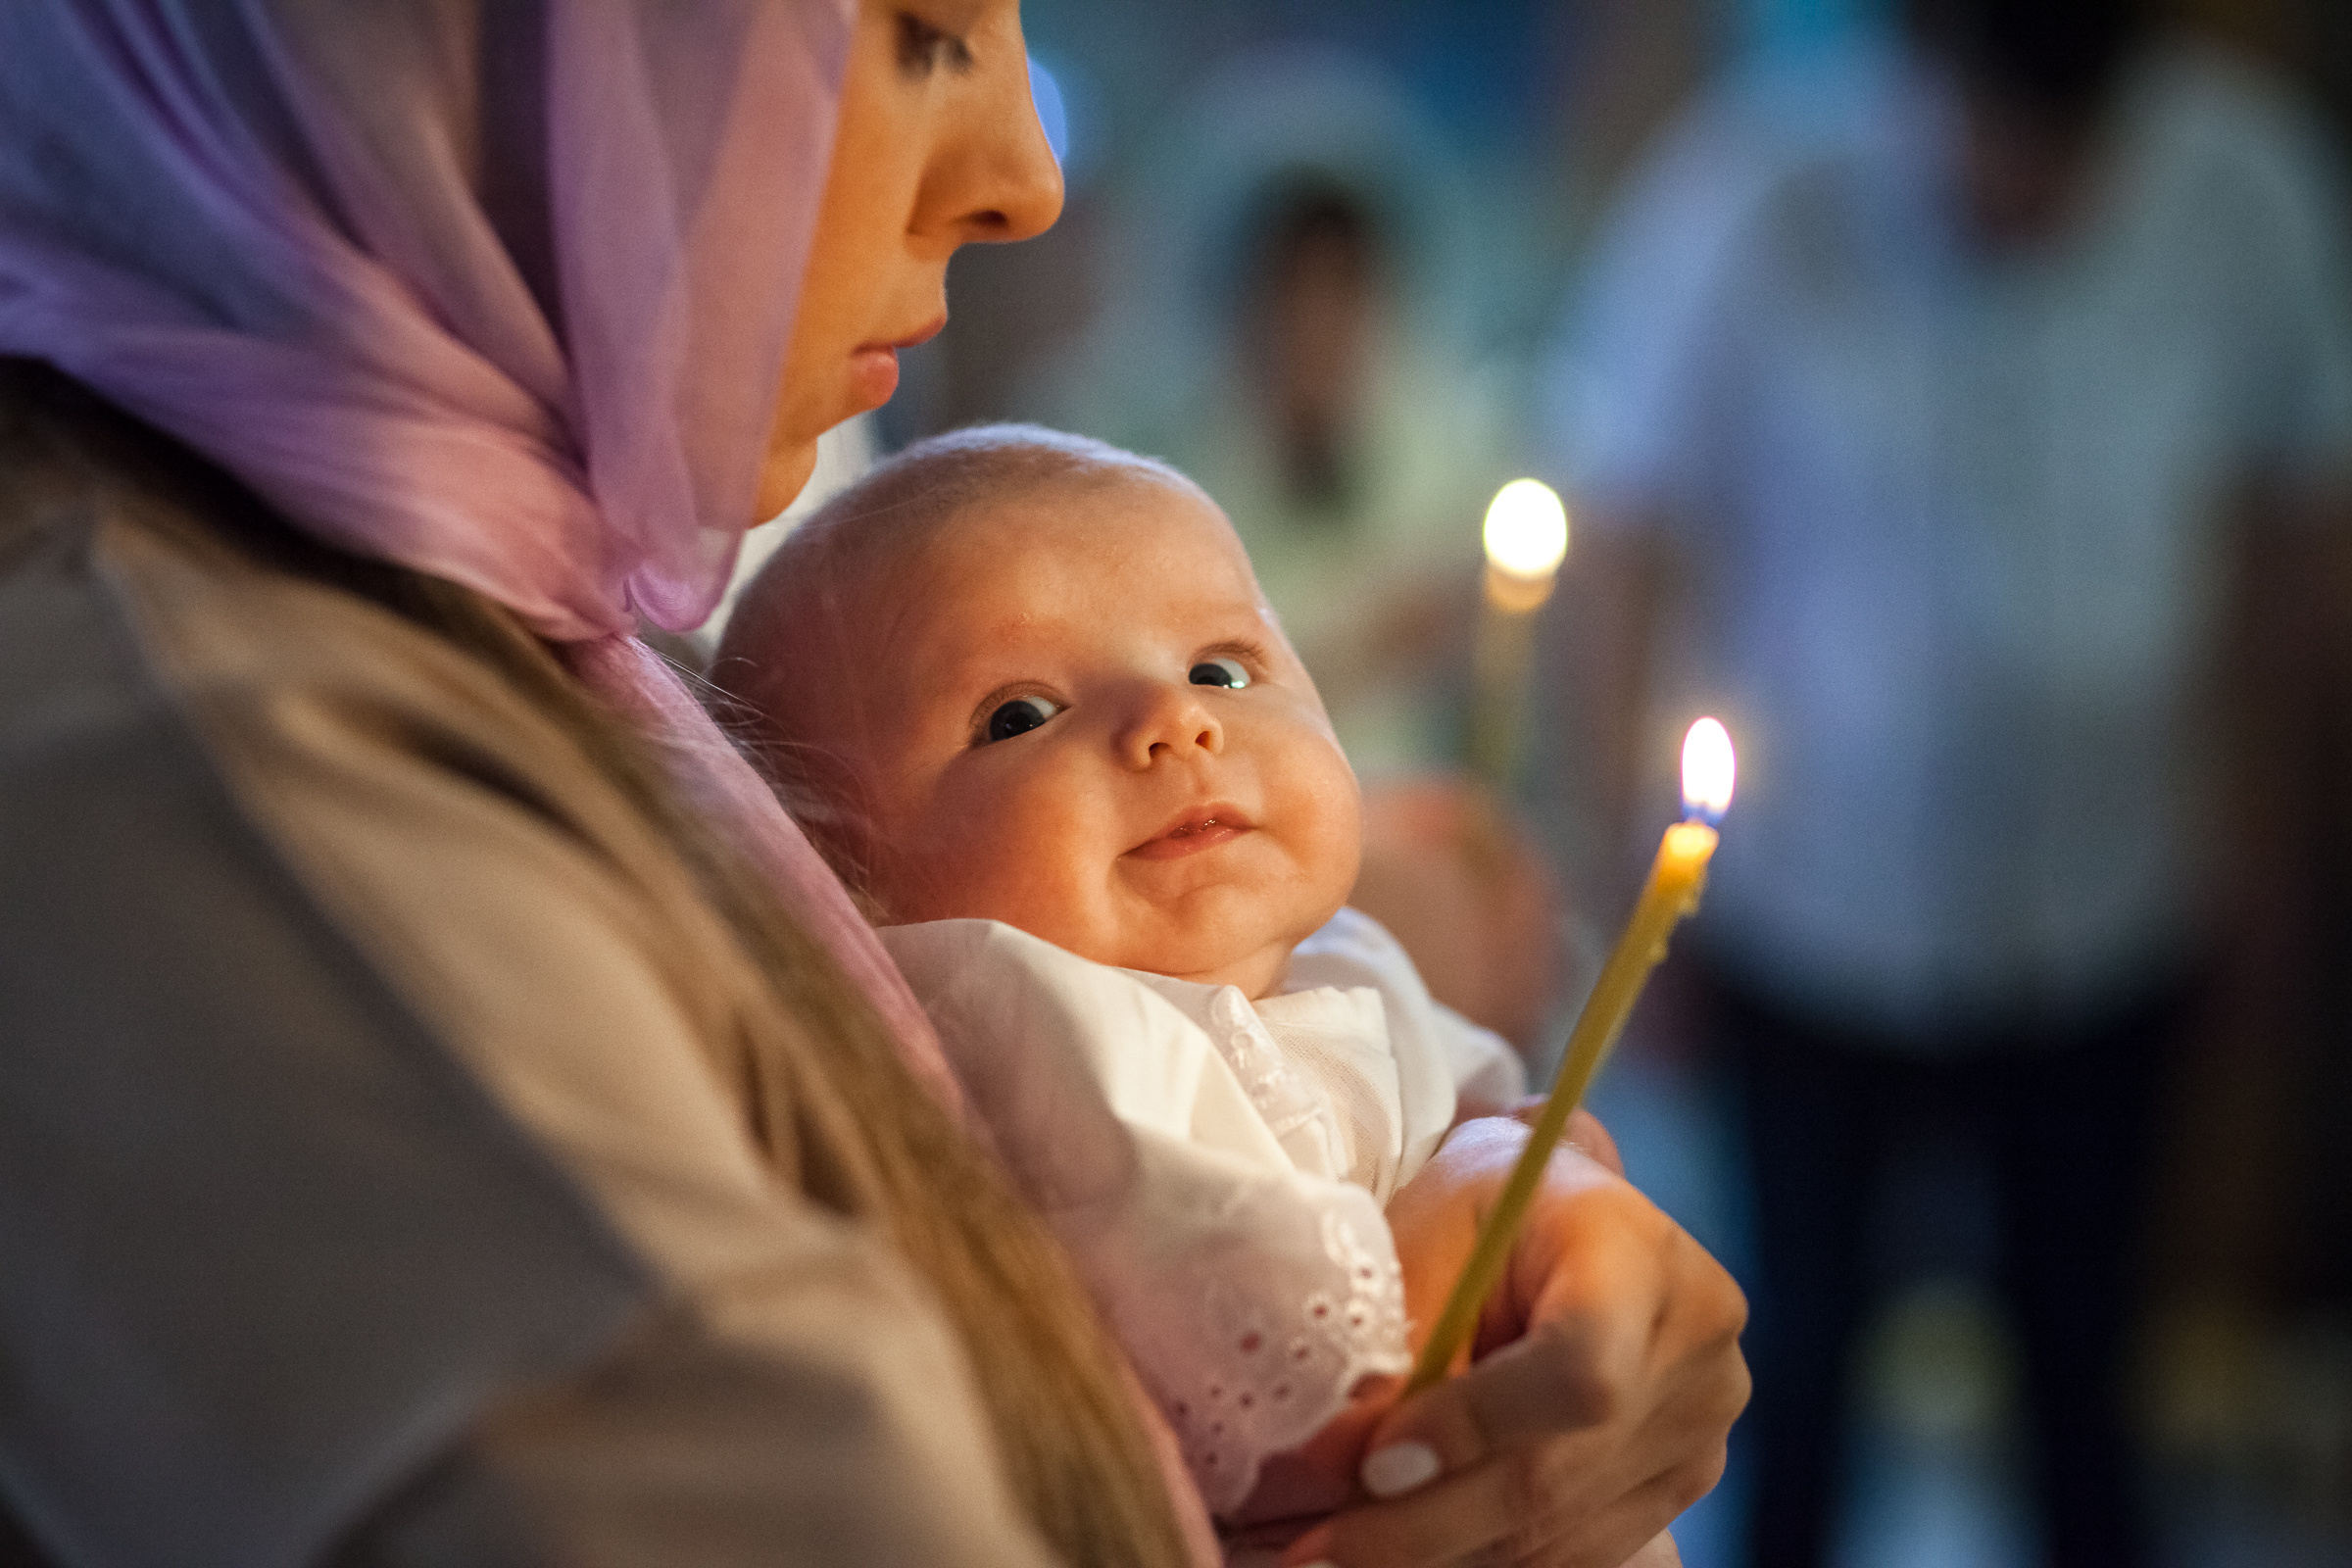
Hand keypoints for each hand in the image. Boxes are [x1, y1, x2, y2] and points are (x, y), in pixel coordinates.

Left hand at [1281, 1118, 1747, 1567]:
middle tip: (1312, 1550)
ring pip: (1555, 1534)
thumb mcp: (1426, 1241)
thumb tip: (1333, 1464)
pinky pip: (1568, 1552)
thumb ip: (1390, 1346)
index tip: (1374, 1461)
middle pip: (1556, 1474)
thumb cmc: (1484, 1212)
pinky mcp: (1676, 1484)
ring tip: (1330, 1553)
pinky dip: (1474, 1557)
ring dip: (1434, 1555)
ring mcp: (1698, 1428)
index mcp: (1638, 1252)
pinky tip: (1399, 1550)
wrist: (1558, 1218)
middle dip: (1420, 1522)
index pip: (1579, 1369)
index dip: (1476, 1426)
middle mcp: (1695, 1347)